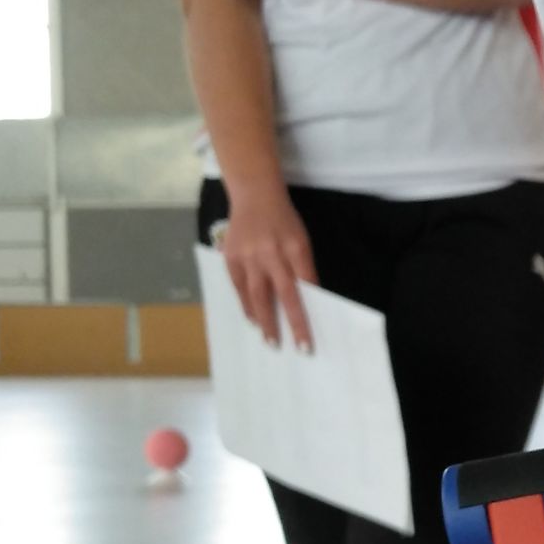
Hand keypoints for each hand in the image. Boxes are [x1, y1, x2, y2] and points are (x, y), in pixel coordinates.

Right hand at [217, 183, 317, 350]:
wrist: (254, 195)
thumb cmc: (284, 222)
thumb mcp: (301, 240)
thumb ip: (303, 268)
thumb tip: (306, 301)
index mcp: (296, 247)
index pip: (306, 285)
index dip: (310, 311)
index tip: (312, 336)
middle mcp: (272, 252)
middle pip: (285, 294)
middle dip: (293, 323)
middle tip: (300, 348)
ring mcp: (248, 256)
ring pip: (257, 295)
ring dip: (265, 321)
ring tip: (271, 341)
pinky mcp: (230, 257)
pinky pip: (239, 288)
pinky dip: (247, 306)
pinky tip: (254, 319)